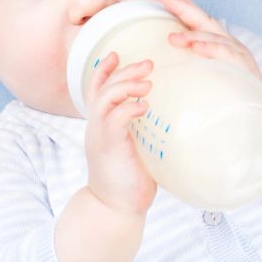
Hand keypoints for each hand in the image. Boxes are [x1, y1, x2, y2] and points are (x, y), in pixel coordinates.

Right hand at [83, 52, 157, 216]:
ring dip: (127, 85)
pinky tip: (145, 106)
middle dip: (125, 71)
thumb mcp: (134, 148)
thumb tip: (165, 117)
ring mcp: (100, 135)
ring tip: (148, 82)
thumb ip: (141, 130)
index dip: (104, 69)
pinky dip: (129, 108)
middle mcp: (96, 125)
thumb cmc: (128, 180)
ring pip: (106, 98)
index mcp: (102, 124)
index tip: (117, 53)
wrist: (114, 208)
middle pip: (103, 86)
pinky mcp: (110, 147)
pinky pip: (115, 119)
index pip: (96, 88)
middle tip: (148, 63)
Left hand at [162, 0, 261, 82]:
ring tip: (172, 38)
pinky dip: (211, 49)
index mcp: (219, 42)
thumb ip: (191, 63)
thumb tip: (165, 55)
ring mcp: (238, 53)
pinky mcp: (244, 66)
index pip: (200, 21)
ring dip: (193, 36)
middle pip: (206, 21)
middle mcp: (229, 43)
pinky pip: (226, 55)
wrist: (258, 105)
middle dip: (186, 8)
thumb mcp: (208, 71)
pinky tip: (197, 48)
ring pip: (214, 38)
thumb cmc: (230, 89)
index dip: (185, 7)